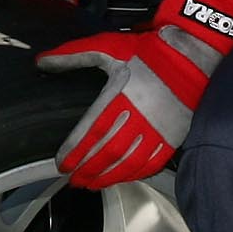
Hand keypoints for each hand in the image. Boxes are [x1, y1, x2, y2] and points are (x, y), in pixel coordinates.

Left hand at [37, 0, 232, 189]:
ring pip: (128, 162)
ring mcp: (158, 129)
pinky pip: (151, 162)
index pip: (92, 131)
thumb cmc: (147, 52)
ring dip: (107, 176)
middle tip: (72, 179)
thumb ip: (73, 55)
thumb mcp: (107, 48)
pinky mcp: (173, 136)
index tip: (61, 163)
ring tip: (90, 184)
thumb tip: (42, 61)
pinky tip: (120, 178)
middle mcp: (139, 116)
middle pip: (108, 152)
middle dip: (87, 168)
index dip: (75, 150)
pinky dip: (134, 174)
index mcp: (120, 96)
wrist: (190, 55)